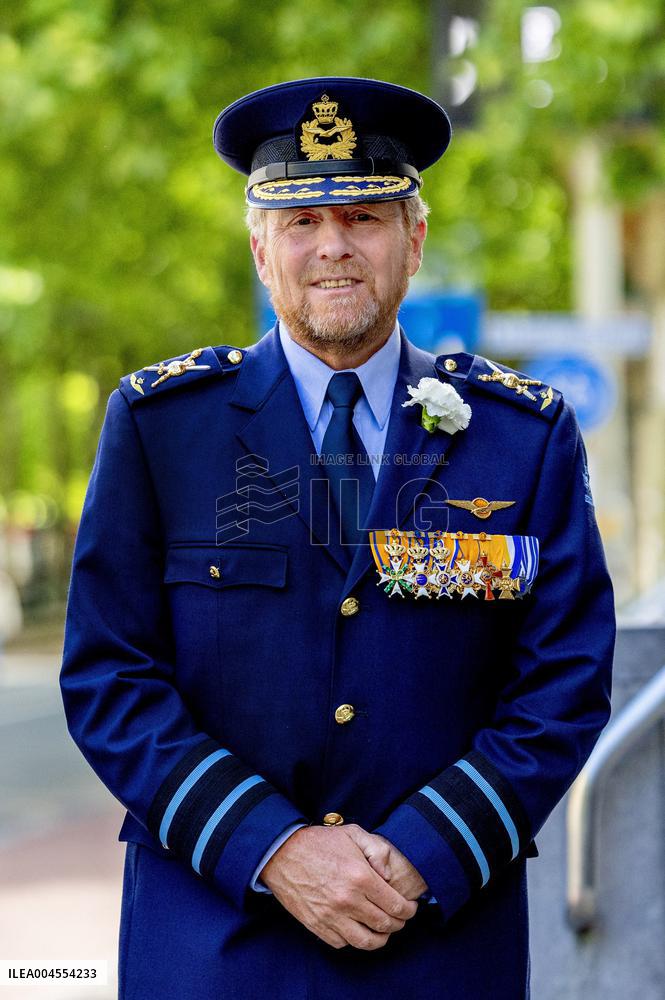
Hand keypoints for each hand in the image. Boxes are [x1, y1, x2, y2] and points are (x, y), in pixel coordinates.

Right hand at [260, 824, 417, 949]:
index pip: (396, 905)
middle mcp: (348, 901)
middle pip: (385, 925)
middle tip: (400, 919)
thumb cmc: (319, 842)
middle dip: (398, 924)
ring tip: (383, 931)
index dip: (409, 910)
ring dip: (380, 939)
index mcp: (361, 877)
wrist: (281, 853)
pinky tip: (357, 929)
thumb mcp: (352, 834)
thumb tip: (390, 876)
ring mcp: (331, 916)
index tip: (411, 908)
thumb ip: (378, 850)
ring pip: (366, 942)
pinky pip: (342, 943)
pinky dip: (353, 940)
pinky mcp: (317, 926)